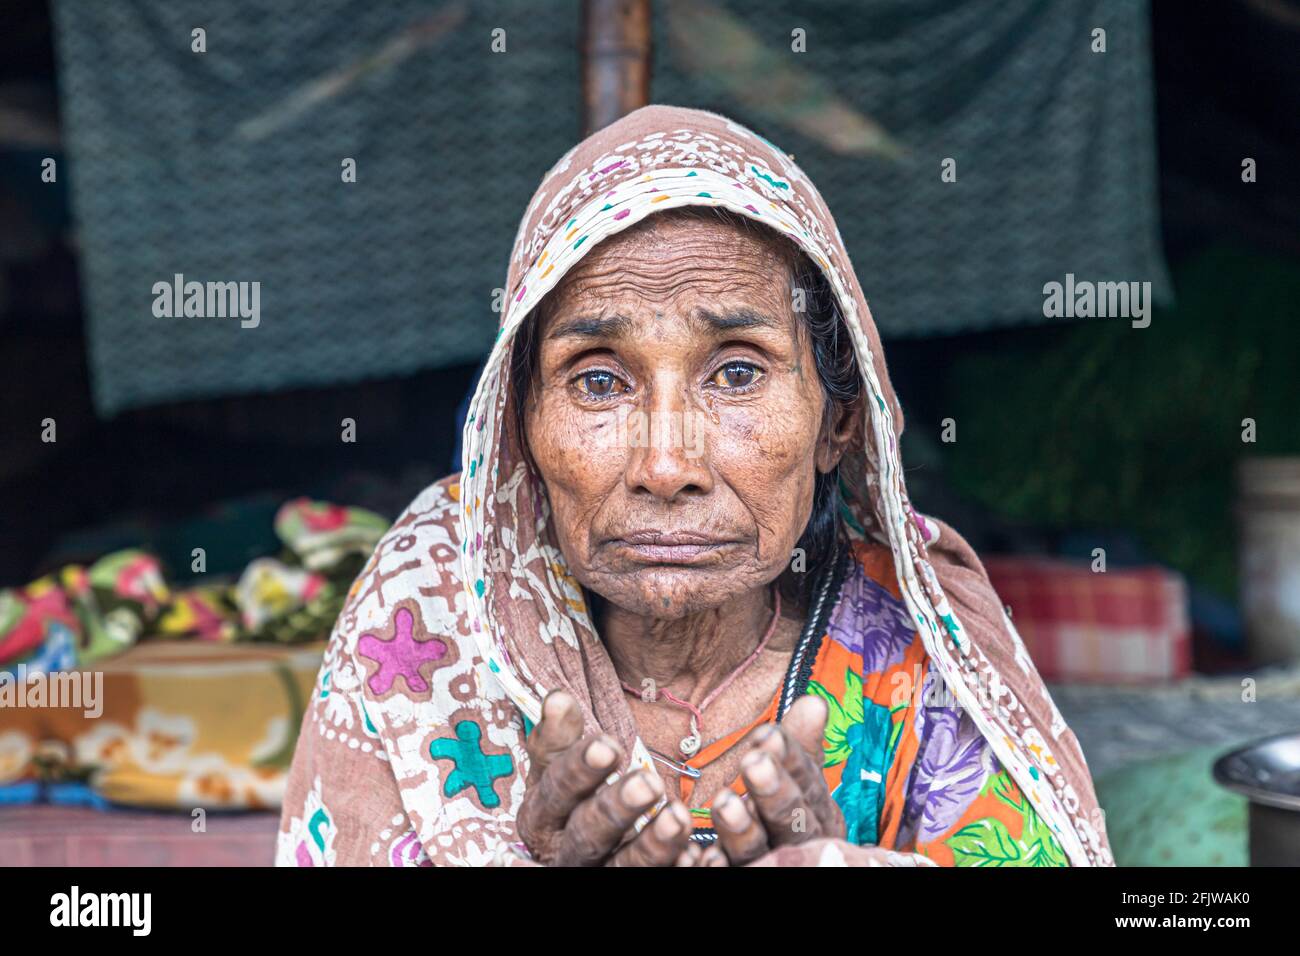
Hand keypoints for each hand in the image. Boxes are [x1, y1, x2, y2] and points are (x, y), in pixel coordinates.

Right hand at [516, 690, 695, 865]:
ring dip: (652, 845)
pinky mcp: (623, 885)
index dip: (578, 771)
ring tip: (679, 818)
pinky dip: (672, 868)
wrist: (586, 849)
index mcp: (541, 815)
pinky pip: (650, 880)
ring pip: (622, 867)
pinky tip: (694, 855)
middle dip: (616, 809)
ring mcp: (596, 873)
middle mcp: (563, 852)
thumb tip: (559, 698)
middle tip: (648, 783)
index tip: (607, 745)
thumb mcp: (557, 769)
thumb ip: (559, 738)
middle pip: (587, 834)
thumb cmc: (572, 799)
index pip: (555, 791)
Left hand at [708, 694, 845, 864]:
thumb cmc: (784, 814)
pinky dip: (720, 866)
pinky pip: (732, 874)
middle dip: (774, 792)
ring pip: (759, 851)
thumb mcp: (795, 780)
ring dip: (742, 829)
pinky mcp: (748, 877)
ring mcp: (774, 865)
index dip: (792, 761)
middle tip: (753, 763)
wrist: (780, 863)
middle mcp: (800, 843)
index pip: (809, 785)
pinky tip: (705, 852)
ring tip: (723, 802)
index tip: (769, 733)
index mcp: (817, 814)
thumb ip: (799, 746)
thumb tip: (815, 701)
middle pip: (790, 821)